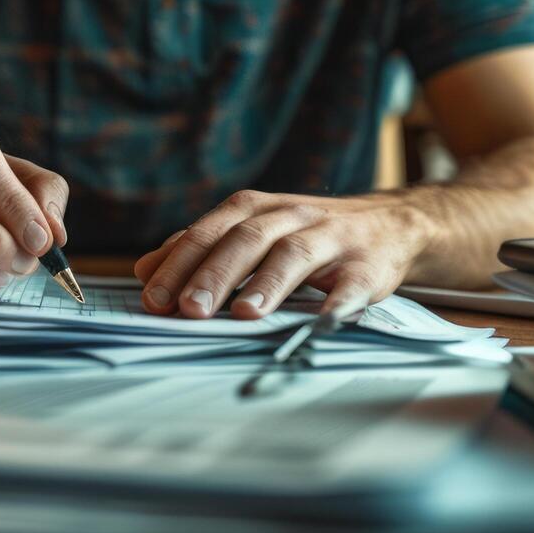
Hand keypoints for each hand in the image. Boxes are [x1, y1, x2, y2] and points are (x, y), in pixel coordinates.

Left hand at [132, 190, 433, 321]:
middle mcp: (290, 216)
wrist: (390, 224)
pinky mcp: (368, 266)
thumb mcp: (252, 230)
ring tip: (244, 314)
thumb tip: (143, 270)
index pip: (208, 232)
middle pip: (246, 240)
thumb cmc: (307, 234)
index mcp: (255, 208)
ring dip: (267, 283)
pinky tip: (321, 324)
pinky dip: (337, 304)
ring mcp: (330, 239)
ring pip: (293, 254)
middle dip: (214, 275)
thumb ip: (201, 248)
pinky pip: (352, 285)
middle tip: (187, 310)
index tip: (152, 298)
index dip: (178, 264)